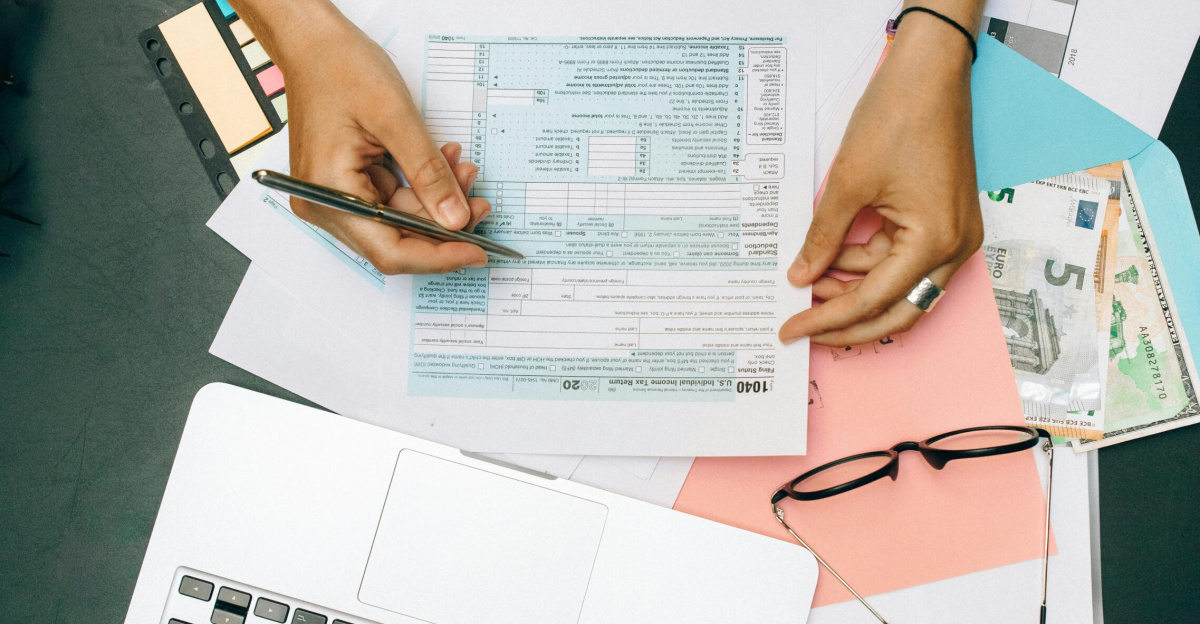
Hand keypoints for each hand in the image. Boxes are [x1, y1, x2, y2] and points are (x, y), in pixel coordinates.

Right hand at [252, 3, 490, 273]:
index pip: (389, 250)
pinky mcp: (347, 184)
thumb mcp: (396, 119)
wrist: (315, 43)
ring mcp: (335, 196)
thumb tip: (455, 220)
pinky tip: (442, 163)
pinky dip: (420, 185)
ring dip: (436, 200)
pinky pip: (392, 199)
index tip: (477, 252)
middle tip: (479, 204)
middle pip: (395, 240)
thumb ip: (428, 174)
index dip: (437, 257)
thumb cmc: (340, 68)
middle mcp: (325, 204)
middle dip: (442, 224)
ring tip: (463, 170)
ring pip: (399, 220)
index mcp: (327, 194)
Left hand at [779, 13, 983, 346]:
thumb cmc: (898, 117)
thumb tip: (802, 277)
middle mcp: (955, 246)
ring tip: (809, 280)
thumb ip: (823, 238)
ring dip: (855, 287)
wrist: (928, 71)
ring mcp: (954, 234)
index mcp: (935, 241)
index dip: (828, 320)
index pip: (873, 299)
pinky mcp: (944, 220)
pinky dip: (868, 262)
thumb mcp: (848, 184)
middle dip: (848, 321)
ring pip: (900, 285)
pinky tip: (833, 258)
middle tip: (804, 327)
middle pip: (897, 309)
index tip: (792, 330)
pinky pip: (904, 257)